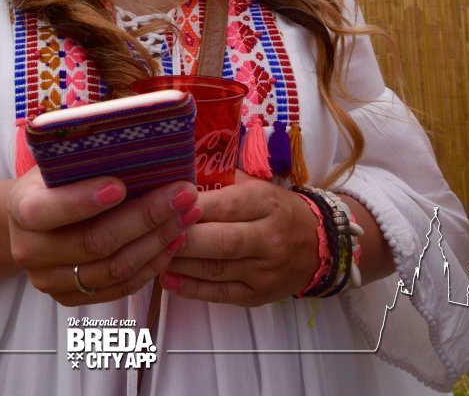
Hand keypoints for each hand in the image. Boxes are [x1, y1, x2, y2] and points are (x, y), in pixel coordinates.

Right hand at [7, 168, 200, 306]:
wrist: (30, 223)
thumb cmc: (53, 180)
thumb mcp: (56, 161)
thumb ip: (82, 156)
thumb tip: (134, 136)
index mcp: (21, 208)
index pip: (48, 211)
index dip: (83, 201)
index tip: (120, 186)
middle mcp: (30, 250)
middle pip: (94, 243)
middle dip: (144, 217)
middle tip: (182, 194)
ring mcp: (49, 280)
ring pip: (113, 269)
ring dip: (157, 242)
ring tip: (188, 215)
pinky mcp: (70, 297)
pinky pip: (119, 288)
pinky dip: (151, 265)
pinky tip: (174, 241)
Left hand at [162, 171, 319, 306]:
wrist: (317, 245)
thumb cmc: (275, 209)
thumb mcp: (255, 186)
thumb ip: (220, 180)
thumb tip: (177, 173)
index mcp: (267, 203)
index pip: (228, 205)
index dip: (194, 207)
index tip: (164, 203)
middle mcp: (269, 239)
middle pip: (222, 241)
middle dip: (184, 238)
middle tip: (151, 232)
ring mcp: (264, 271)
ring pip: (216, 269)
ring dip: (180, 263)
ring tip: (151, 253)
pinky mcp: (257, 296)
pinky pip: (219, 294)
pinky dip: (190, 288)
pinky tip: (167, 279)